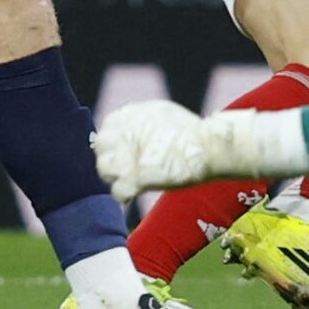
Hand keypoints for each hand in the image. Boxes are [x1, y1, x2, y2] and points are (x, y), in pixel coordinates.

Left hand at [92, 100, 210, 200]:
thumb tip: (132, 134)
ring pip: (104, 170)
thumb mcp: (161, 114)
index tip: (123, 151)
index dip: (114, 143)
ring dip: (115, 177)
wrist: (207, 147)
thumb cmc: (192, 132)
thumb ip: (140, 122)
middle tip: (125, 168)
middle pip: (100, 149)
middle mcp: (123, 133)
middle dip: (110, 158)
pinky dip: (124, 195)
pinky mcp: (133, 178)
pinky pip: (117, 191)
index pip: (107, 129)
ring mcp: (126, 156)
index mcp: (129, 115)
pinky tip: (134, 193)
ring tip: (130, 181)